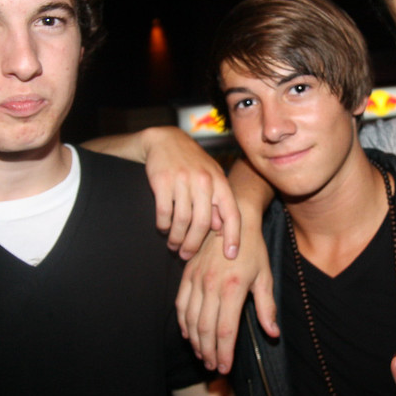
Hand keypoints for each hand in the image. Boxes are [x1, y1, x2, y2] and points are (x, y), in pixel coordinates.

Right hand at [141, 128, 240, 259]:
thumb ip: (217, 202)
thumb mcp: (211, 178)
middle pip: (203, 223)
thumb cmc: (193, 163)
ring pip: (182, 220)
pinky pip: (164, 212)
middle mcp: (204, 181)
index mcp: (219, 181)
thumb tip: (219, 229)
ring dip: (177, 238)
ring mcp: (183, 180)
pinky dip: (163, 225)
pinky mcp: (162, 180)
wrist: (165, 140)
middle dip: (194, 245)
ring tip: (173, 245)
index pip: (232, 213)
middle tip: (186, 255)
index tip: (232, 255)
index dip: (234, 236)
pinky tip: (163, 227)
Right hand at [176, 227, 277, 372]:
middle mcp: (211, 286)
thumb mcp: (265, 277)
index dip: (224, 353)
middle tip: (213, 367)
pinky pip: (181, 304)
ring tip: (202, 355)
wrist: (233, 221)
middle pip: (206, 329)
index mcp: (233, 288)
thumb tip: (273, 333)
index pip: (225, 330)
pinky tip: (189, 334)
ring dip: (196, 342)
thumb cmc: (253, 250)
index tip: (224, 367)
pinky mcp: (187, 274)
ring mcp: (197, 280)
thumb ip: (266, 307)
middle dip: (208, 352)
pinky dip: (183, 322)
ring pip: (191, 320)